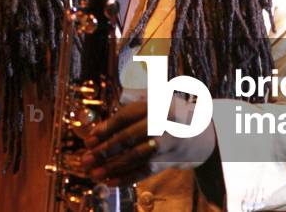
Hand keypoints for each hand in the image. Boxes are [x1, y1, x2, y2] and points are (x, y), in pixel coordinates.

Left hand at [79, 96, 215, 186]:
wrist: (200, 132)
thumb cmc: (165, 115)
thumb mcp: (152, 103)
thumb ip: (127, 113)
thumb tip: (96, 132)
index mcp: (156, 103)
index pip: (126, 116)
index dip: (106, 128)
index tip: (89, 140)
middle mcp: (164, 122)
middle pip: (130, 137)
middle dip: (105, 150)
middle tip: (86, 159)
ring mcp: (168, 143)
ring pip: (137, 156)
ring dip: (113, 167)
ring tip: (94, 174)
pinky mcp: (170, 160)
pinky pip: (146, 170)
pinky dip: (127, 177)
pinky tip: (110, 182)